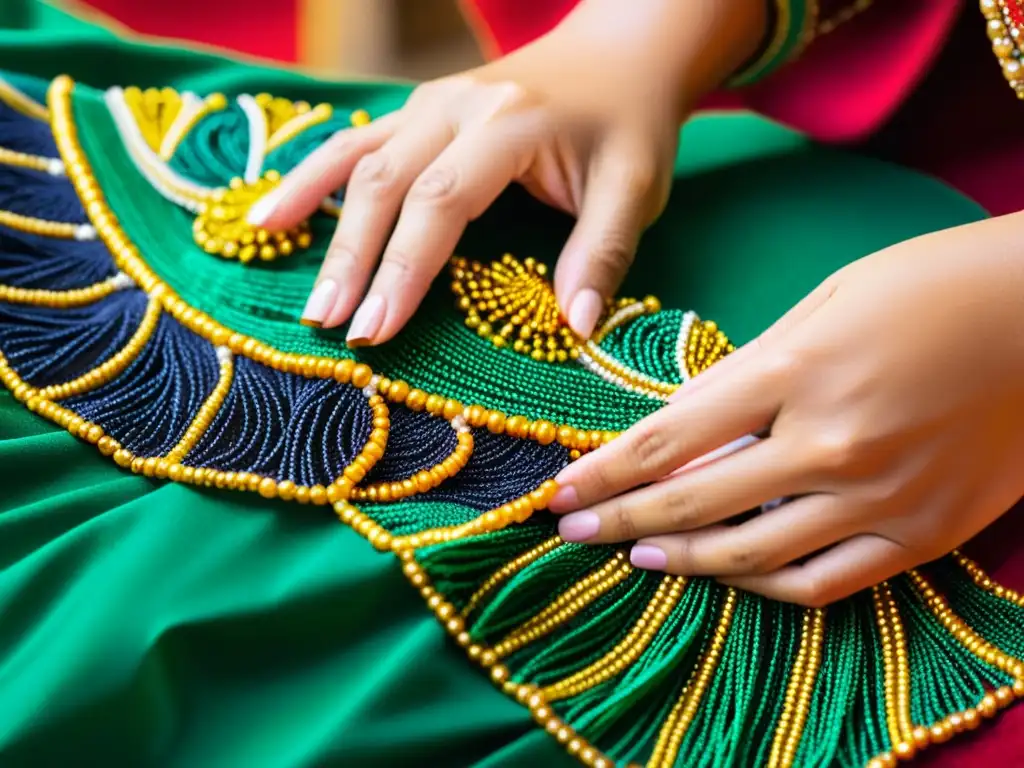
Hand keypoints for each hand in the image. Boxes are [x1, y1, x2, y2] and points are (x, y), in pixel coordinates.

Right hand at [247, 0, 765, 344]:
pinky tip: (272, 215)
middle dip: (352, 261)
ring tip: (288, 279)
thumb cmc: (629, 124)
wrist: (620, 52)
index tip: (376, 331)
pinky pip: (355, 144)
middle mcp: (455, 105)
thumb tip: (574, 329)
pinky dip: (311, 180)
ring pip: (357, 162)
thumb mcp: (634, 189)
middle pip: (384, 185)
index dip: (404, 269)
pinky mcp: (419, 109)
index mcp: (506, 123)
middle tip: (328, 326)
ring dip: (318, 222)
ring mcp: (430, 101)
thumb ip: (600, 255)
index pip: (440, 202)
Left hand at [549, 213, 1023, 605]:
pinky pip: (823, 581)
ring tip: (635, 552)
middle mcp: (829, 445)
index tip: (557, 491)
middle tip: (567, 530)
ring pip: (750, 555)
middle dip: (615, 518)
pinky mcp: (921, 533)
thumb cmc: (925, 288)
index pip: (665, 439)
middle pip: (692, 501)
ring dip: (680, 558)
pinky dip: (765, 585)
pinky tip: (728, 573)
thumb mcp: (818, 308)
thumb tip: (678, 424)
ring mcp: (878, 498)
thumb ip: (743, 375)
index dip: (600, 472)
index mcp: (794, 373)